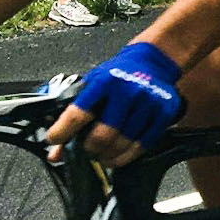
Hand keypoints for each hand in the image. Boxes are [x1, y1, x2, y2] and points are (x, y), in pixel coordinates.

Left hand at [47, 43, 184, 165]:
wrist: (153, 62)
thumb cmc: (118, 76)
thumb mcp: (91, 86)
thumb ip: (72, 117)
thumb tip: (56, 152)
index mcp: (105, 81)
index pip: (78, 114)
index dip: (62, 133)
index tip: (54, 140)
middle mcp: (129, 90)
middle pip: (102, 136)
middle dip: (89, 150)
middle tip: (85, 151)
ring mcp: (149, 102)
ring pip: (122, 144)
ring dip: (106, 156)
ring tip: (101, 155)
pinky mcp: (164, 113)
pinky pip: (142, 145)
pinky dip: (126, 156)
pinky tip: (117, 156)